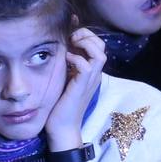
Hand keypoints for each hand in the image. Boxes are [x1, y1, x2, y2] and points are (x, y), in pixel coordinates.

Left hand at [44, 28, 106, 152]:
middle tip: (70, 39)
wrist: (62, 127)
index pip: (97, 45)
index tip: (69, 35)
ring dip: (85, 45)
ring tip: (71, 46)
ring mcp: (90, 80)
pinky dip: (76, 58)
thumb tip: (59, 47)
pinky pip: (86, 66)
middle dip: (86, 36)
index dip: (85, 35)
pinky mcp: (82, 86)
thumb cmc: (60, 104)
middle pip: (101, 46)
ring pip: (99, 54)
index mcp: (91, 71)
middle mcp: (94, 74)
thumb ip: (65, 64)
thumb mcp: (63, 78)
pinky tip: (66, 59)